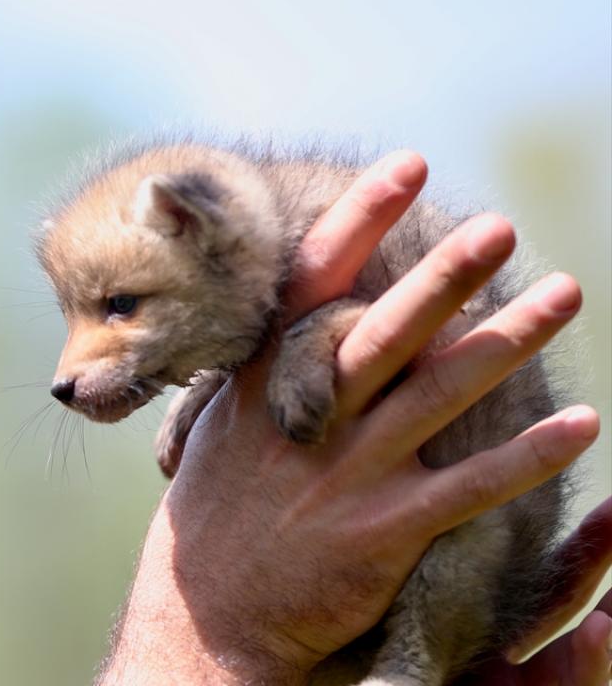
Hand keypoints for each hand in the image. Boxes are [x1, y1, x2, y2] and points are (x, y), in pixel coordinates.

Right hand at [99, 151, 601, 683]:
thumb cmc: (218, 512)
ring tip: (566, 293)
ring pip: (438, 396)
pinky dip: (526, 458)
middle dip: (445, 275)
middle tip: (501, 225)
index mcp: (263, 383)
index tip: (406, 165)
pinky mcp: (381, 534)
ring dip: (507, 341)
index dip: (360, 223)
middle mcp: (306, 419)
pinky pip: (467, 489)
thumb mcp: (222, 427)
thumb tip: (303, 315)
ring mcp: (345, 475)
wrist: (207, 616)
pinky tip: (581, 425)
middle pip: (385, 332)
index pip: (311, 287)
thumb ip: (267, 372)